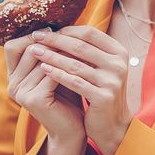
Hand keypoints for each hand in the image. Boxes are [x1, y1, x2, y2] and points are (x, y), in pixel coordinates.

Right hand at [3, 29, 86, 154]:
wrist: (73, 130)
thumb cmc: (69, 97)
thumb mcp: (59, 70)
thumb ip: (55, 52)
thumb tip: (61, 23)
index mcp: (14, 75)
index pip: (13, 45)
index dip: (33, 35)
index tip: (57, 28)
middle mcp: (12, 83)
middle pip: (26, 49)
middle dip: (50, 41)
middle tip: (71, 32)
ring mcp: (20, 92)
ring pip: (40, 59)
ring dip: (62, 51)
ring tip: (81, 44)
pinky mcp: (33, 100)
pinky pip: (50, 74)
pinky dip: (67, 65)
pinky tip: (82, 61)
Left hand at [27, 26, 133, 154]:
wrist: (113, 124)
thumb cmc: (100, 92)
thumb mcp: (100, 68)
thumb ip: (88, 51)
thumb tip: (60, 31)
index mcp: (119, 52)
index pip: (90, 33)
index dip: (67, 30)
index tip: (47, 30)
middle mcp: (119, 64)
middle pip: (81, 46)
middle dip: (55, 40)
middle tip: (36, 36)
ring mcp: (112, 81)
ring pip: (75, 64)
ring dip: (51, 56)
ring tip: (34, 51)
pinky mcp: (103, 97)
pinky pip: (74, 82)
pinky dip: (57, 74)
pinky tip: (43, 69)